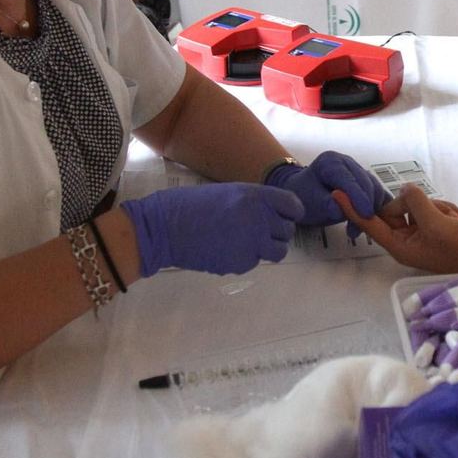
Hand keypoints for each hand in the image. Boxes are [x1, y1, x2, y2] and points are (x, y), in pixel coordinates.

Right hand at [120, 183, 303, 276]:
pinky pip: (255, 262)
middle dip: (276, 232)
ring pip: (278, 251)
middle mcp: (259, 219)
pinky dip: (245, 258)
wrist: (163, 227)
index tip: (283, 216)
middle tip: (258, 230)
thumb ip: (254, 203)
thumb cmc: (191, 205)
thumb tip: (274, 216)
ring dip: (268, 248)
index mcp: (255, 196)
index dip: (291, 213)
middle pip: (288, 231)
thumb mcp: (228, 193)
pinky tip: (226, 250)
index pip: (294, 206)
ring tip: (247, 243)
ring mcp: (251, 243)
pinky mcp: (241, 264)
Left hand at [265, 151, 391, 232]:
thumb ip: (329, 206)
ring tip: (357, 229)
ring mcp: (357, 171)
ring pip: (374, 188)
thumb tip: (348, 212)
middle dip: (366, 206)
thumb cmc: (303, 197)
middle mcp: (347, 162)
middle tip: (358, 229)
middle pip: (365, 183)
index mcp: (331, 161)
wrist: (301, 195)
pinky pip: (376, 193)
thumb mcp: (311, 203)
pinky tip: (370, 222)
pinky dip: (376, 208)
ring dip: (371, 209)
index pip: (349, 180)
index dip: (359, 198)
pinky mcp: (364, 181)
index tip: (366, 215)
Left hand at [335, 184, 457, 273]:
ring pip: (417, 205)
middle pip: (396, 209)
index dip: (353, 208)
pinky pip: (432, 207)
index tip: (336, 193)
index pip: (370, 224)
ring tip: (454, 222)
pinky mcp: (433, 227)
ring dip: (438, 208)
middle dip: (419, 205)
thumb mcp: (438, 224)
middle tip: (440, 216)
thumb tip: (406, 189)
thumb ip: (417, 203)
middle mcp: (406, 240)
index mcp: (400, 246)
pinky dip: (446, 210)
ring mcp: (420, 233)